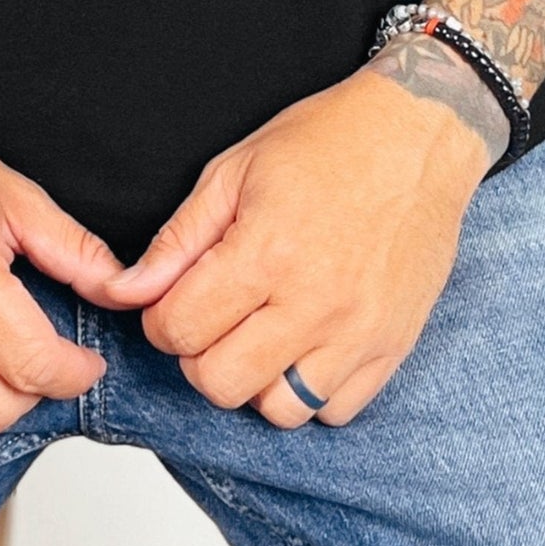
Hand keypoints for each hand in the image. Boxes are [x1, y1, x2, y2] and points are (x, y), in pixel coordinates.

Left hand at [99, 52, 494, 426]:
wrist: (419, 134)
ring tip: (260, 335)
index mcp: (266, 250)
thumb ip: (177, 239)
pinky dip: (310, 391)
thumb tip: (125, 291)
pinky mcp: (393, 346)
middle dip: (199, 356)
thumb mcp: (235, 170)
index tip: (174, 300)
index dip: (161, 320)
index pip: (180, 329)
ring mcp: (359, 330)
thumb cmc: (327, 141)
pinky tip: (304, 344)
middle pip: (220, 383)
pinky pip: (335, 411)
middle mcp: (314, 301)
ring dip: (255, 380)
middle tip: (213, 319)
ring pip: (278, 409)